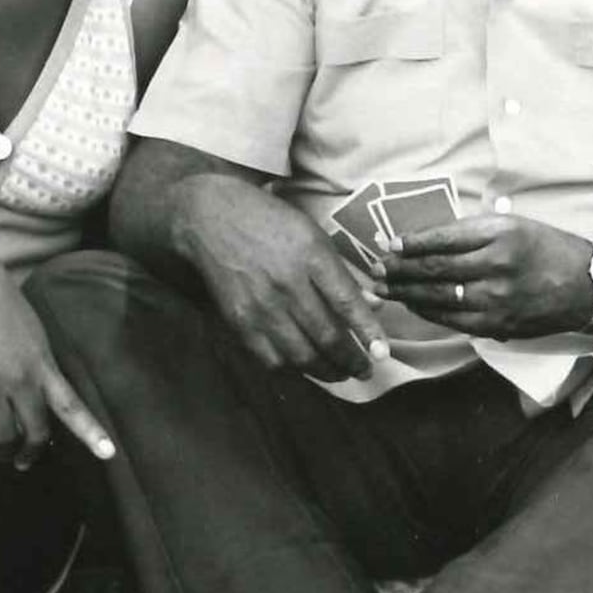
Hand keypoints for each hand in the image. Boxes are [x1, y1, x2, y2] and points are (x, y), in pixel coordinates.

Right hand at [0, 252, 114, 478]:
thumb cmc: (0, 300)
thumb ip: (40, 362)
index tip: (109, 455)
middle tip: (25, 458)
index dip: (91, 433)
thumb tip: (44, 390)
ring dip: (4, 453)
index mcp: (43, 364)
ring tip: (2, 457)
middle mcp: (21, 378)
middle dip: (31, 451)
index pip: (72, 406)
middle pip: (35, 431)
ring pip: (3, 435)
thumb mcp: (34, 330)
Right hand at [176, 179, 384, 382]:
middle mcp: (287, 283)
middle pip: (327, 335)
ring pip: (301, 354)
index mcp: (311, 255)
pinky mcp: (239, 321)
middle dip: (351, 361)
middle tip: (364, 370)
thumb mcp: (314, 235)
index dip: (368, 333)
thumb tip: (373, 305)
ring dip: (326, 371)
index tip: (382, 353)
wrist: (210, 219)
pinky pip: (271, 358)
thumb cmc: (271, 223)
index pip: (347, 303)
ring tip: (340, 373)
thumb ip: (342, 273)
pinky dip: (292, 369)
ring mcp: (261, 305)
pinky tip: (305, 366)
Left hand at [373, 210, 592, 339]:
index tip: (388, 244)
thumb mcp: (513, 224)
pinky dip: (428, 312)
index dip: (411, 243)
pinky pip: (453, 320)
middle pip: (435, 269)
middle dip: (399, 270)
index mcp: (500, 233)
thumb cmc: (546, 247)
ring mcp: (497, 299)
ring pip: (439, 297)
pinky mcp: (499, 324)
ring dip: (405, 293)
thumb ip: (472, 231)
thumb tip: (424, 239)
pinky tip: (412, 304)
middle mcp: (497, 265)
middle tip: (375, 269)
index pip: (443, 239)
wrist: (586, 285)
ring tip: (383, 288)